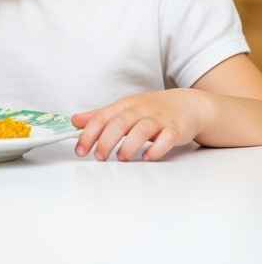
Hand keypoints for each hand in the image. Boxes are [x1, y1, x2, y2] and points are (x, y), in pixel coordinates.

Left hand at [71, 88, 208, 161]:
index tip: (80, 149)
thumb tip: (76, 121)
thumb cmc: (152, 109)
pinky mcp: (175, 129)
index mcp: (124, 105)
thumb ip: (100, 116)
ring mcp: (158, 119)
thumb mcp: (124, 108)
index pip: (102, 117)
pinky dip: (156, 149)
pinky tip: (147, 157)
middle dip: (106, 141)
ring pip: (141, 130)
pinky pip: (166, 139)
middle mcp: (140, 110)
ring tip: (121, 158)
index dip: (89, 133)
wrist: (187, 104)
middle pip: (119, 123)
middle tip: (98, 156)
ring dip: (129, 145)